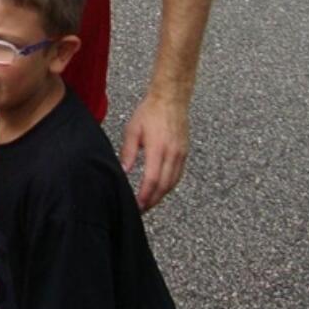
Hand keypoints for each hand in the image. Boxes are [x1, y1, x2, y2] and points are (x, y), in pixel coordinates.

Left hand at [119, 88, 188, 210]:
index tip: (137, 205)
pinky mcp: (185, 152)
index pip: (152, 179)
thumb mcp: (133, 130)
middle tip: (142, 210)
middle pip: (164, 185)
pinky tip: (161, 189)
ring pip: (173, 182)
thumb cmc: (150, 112)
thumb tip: (123, 172)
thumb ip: (128, 152)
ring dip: (161, 195)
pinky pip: (178, 175)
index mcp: (158, 148)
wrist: (171, 98)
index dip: (145, 195)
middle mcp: (172, 154)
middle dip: (153, 200)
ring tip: (149, 203)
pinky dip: (169, 185)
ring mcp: (181, 154)